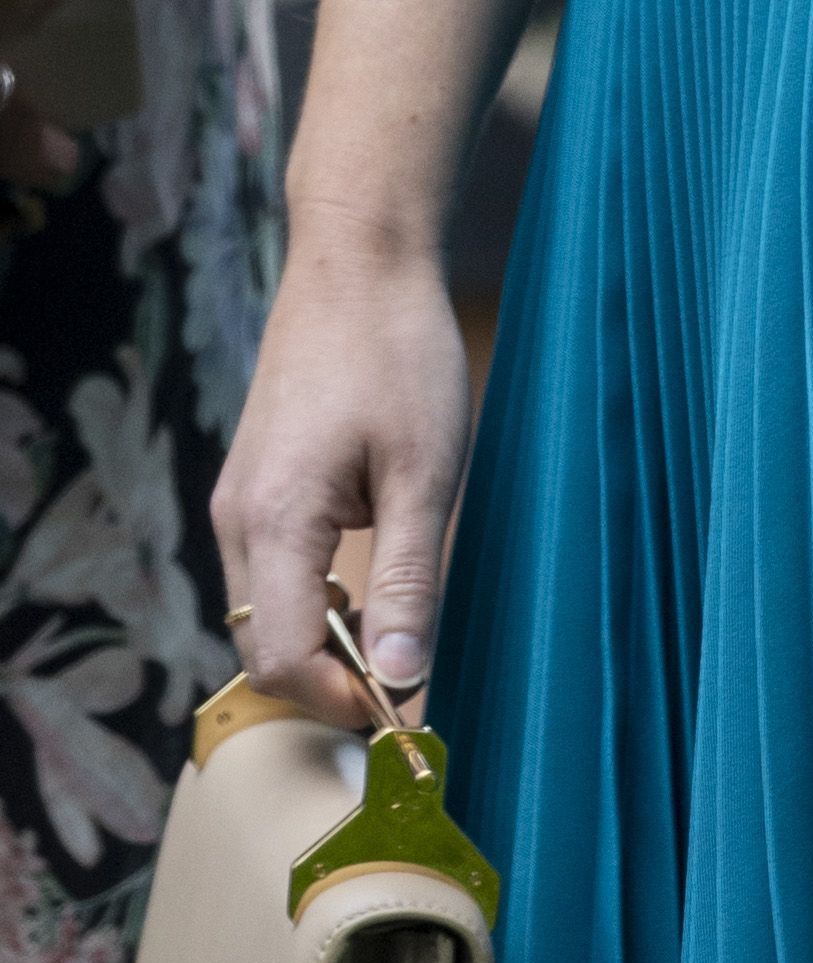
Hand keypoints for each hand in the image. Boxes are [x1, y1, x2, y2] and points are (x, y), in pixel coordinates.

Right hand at [213, 203, 469, 728]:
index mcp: (273, 521)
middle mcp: (237, 519)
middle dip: (329, 680)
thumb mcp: (425, 471)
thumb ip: (410, 579)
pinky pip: (266, 573)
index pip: (282, 660)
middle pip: (263, 647)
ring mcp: (239, 501)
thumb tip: (404, 678)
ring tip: (395, 629)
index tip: (407, 704)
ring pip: (262, 613)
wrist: (359, 258)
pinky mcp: (254, 486)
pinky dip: (310, 599)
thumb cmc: (398, 352)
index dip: (341, 699)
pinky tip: (367, 582)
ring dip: (321, 640)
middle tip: (409, 678)